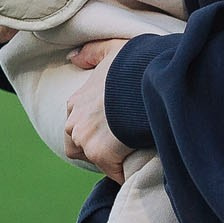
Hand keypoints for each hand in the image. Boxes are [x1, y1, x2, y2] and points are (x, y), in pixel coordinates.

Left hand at [63, 39, 130, 180]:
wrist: (150, 80)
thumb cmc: (136, 65)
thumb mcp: (113, 49)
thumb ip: (92, 52)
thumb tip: (73, 58)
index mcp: (77, 100)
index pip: (76, 122)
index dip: (94, 128)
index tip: (112, 129)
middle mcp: (75, 121)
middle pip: (77, 145)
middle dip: (96, 148)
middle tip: (120, 146)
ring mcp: (86, 138)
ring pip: (93, 159)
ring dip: (108, 161)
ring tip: (129, 157)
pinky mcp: (102, 154)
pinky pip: (113, 172)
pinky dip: (124, 173)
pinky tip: (138, 169)